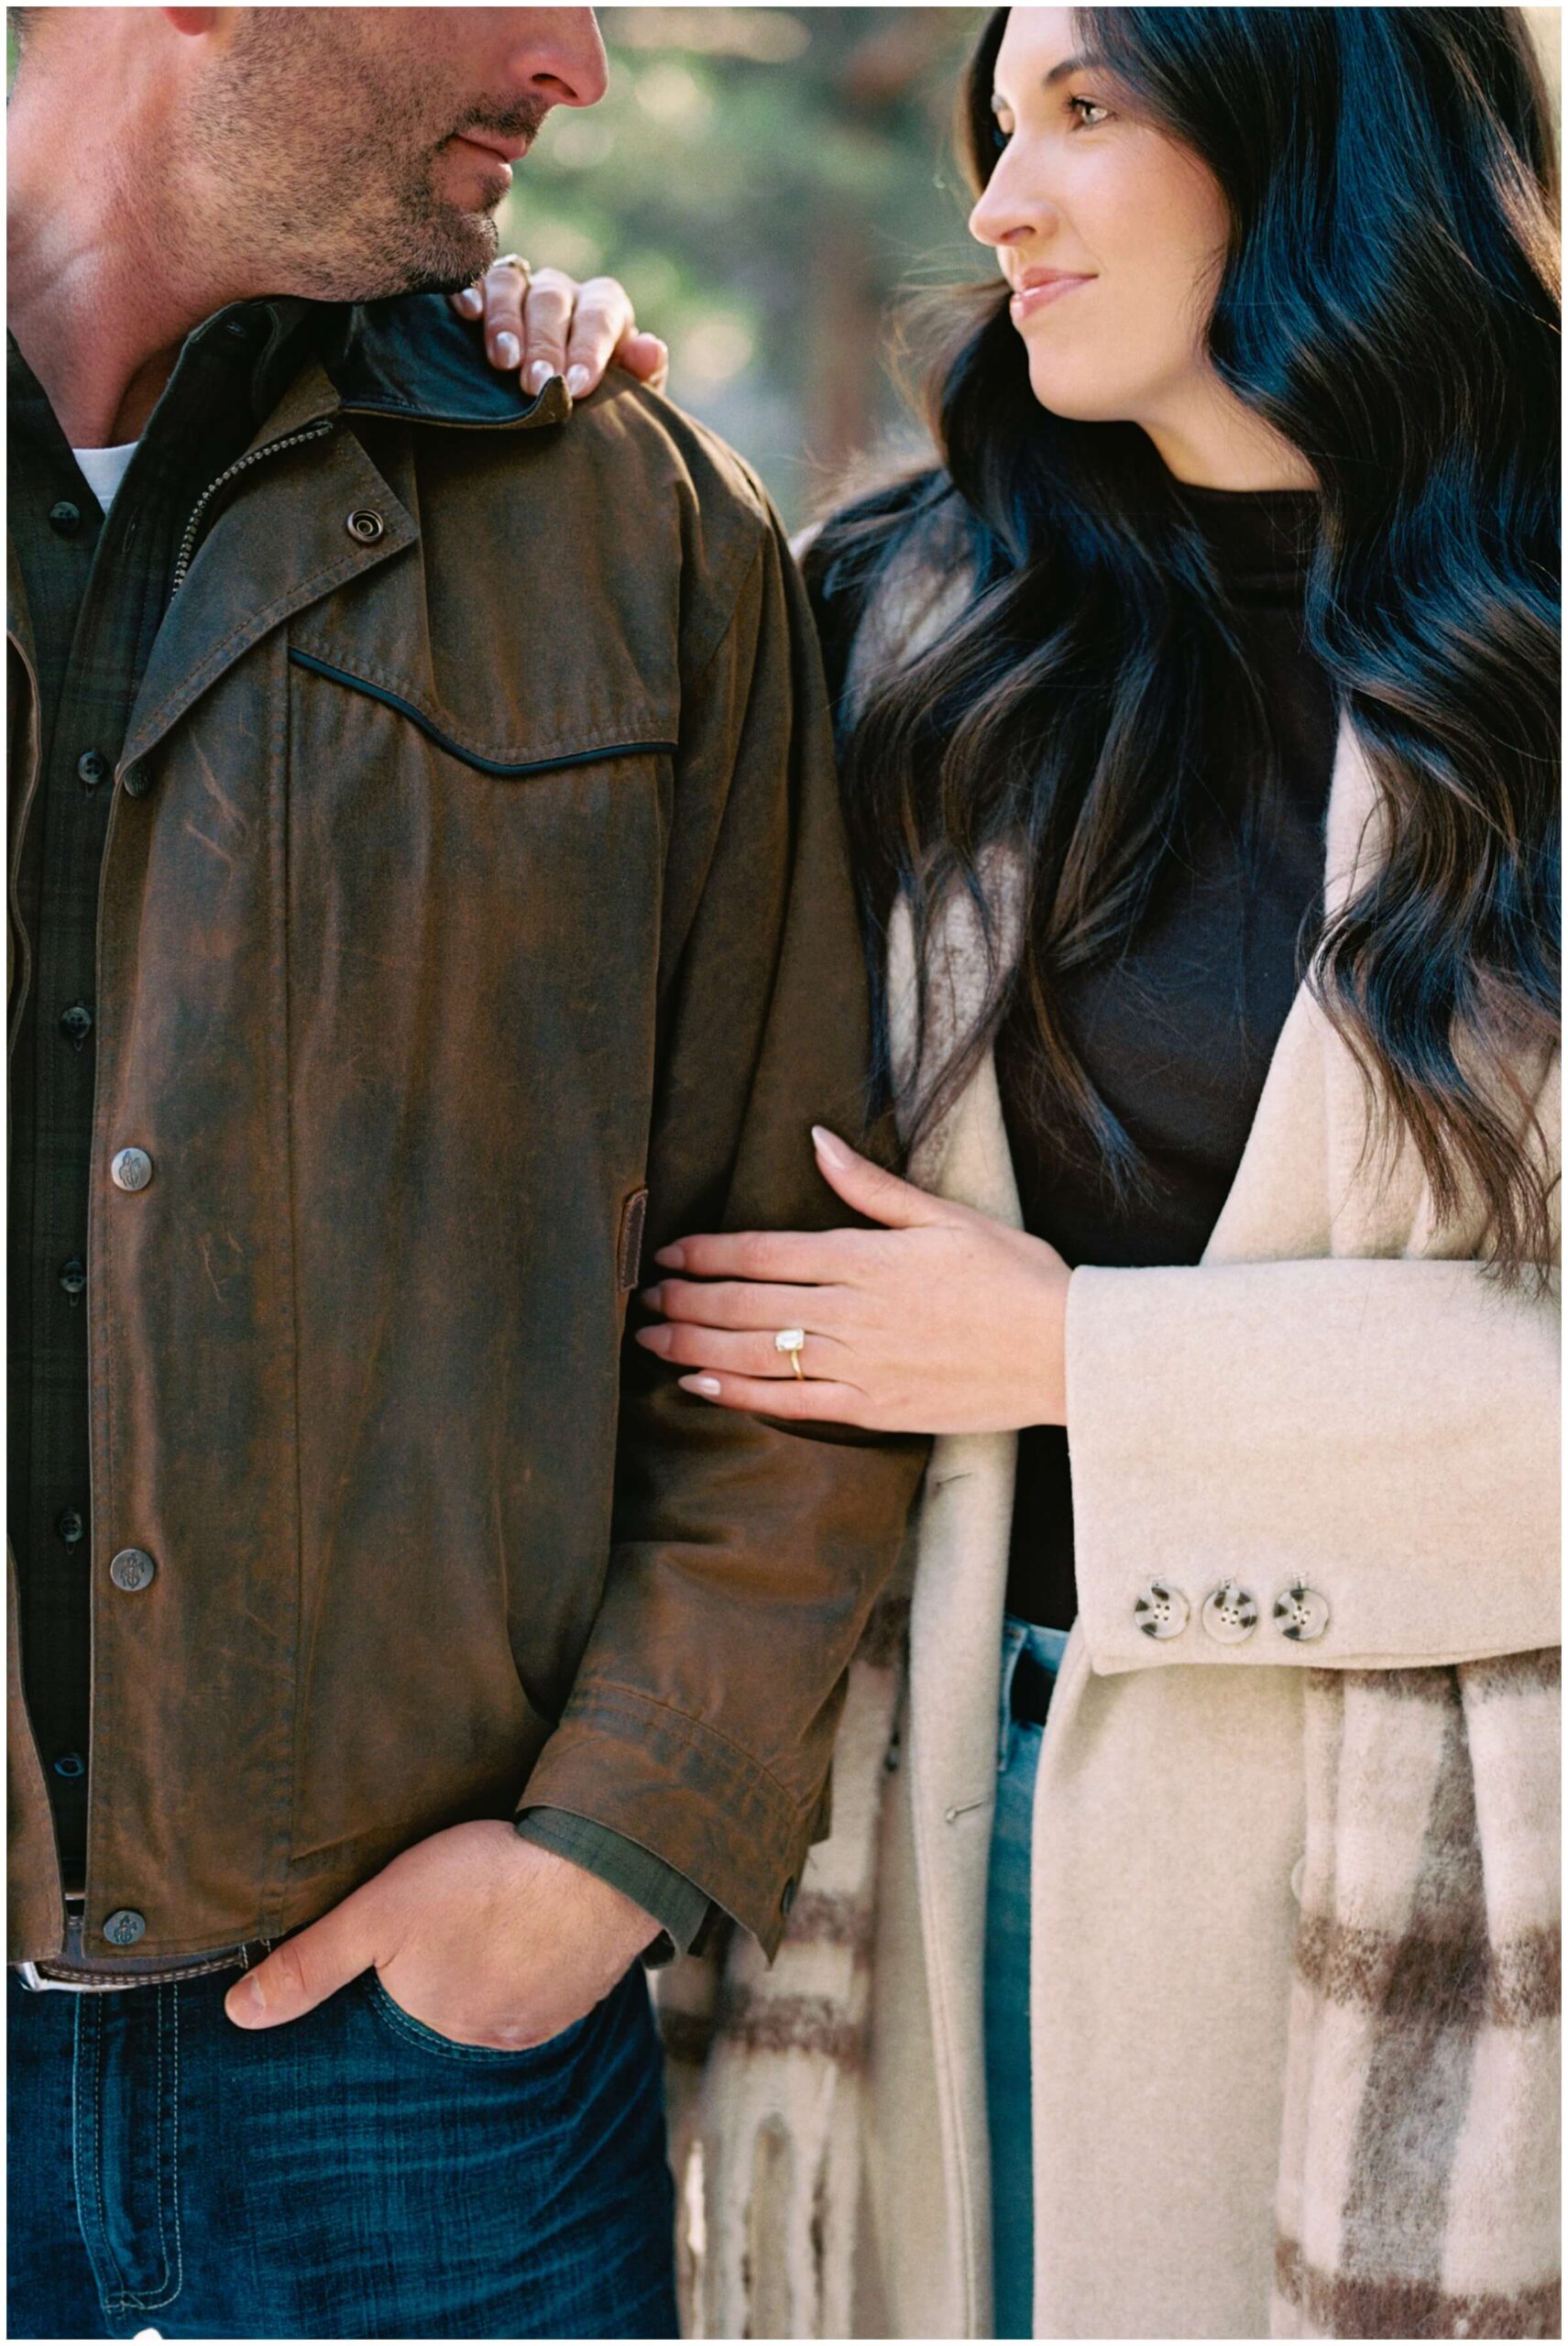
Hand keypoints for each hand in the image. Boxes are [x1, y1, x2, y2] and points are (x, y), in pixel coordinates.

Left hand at [223, 1820, 658, 2046]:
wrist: (597, 1863)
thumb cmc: (482, 1880)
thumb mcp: (378, 1912)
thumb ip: (311, 1965)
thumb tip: (237, 2017)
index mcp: (433, 2026)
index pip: (399, 2009)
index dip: (400, 1969)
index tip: (411, 1933)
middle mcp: (489, 2040)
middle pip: (452, 2005)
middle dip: (449, 1970)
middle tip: (455, 1917)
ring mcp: (545, 2019)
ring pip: (503, 1997)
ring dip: (497, 1966)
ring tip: (493, 1916)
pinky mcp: (587, 1992)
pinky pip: (552, 1986)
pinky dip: (541, 1960)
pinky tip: (538, 1921)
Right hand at [450, 256, 668, 400]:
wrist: (565, 404)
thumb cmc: (598, 403)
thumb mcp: (628, 395)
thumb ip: (642, 374)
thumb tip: (651, 349)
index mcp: (603, 308)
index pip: (599, 316)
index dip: (588, 349)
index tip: (576, 386)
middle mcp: (563, 292)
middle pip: (552, 301)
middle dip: (544, 344)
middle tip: (535, 385)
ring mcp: (521, 288)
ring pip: (511, 284)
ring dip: (504, 320)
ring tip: (502, 361)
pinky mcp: (483, 295)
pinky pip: (474, 281)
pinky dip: (468, 291)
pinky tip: (465, 313)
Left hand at [635, 1125, 1072, 1435]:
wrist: (1069, 1353)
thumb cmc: (1016, 1277)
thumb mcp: (946, 1216)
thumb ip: (871, 1187)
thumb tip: (818, 1141)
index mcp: (868, 1258)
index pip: (766, 1252)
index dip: (708, 1252)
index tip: (670, 1250)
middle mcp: (853, 1312)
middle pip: (748, 1303)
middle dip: (688, 1298)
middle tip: (645, 1295)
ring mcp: (860, 1364)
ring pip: (757, 1352)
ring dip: (696, 1343)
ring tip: (652, 1337)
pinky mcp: (873, 1407)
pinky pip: (791, 1402)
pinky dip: (740, 1392)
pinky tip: (700, 1383)